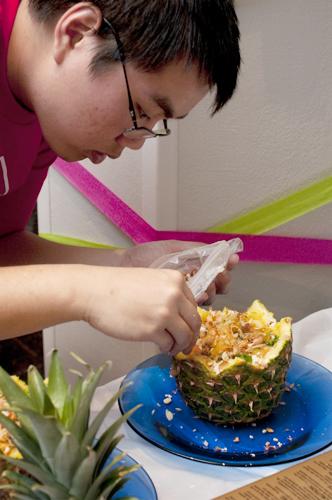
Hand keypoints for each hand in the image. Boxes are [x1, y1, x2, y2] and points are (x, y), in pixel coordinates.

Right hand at [76, 266, 200, 354]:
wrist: (94, 291)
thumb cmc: (117, 287)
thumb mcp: (151, 280)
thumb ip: (168, 293)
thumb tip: (180, 316)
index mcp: (176, 280)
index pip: (193, 305)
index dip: (191, 320)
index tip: (188, 329)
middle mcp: (174, 295)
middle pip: (194, 322)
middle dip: (191, 337)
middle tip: (186, 345)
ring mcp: (165, 313)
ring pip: (185, 336)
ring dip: (180, 345)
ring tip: (172, 348)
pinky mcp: (152, 330)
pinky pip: (168, 344)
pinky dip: (166, 348)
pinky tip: (160, 347)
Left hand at [121, 240, 239, 304]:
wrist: (126, 269)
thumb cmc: (146, 255)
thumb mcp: (173, 247)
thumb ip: (197, 248)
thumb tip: (223, 248)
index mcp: (194, 266)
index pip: (217, 268)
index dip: (226, 266)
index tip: (231, 262)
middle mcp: (193, 282)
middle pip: (217, 284)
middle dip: (221, 280)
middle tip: (219, 277)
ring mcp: (184, 296)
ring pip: (208, 297)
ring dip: (211, 292)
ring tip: (206, 287)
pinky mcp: (175, 309)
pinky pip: (193, 307)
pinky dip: (198, 302)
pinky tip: (197, 296)